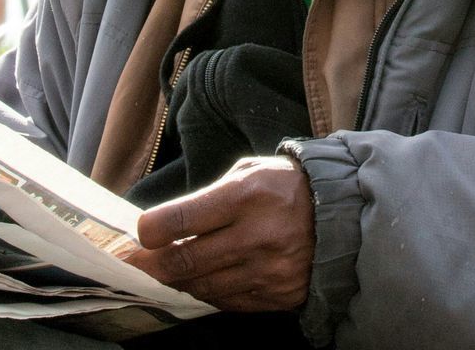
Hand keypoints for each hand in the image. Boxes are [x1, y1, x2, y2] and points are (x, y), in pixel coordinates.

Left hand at [125, 155, 314, 312]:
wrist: (340, 216)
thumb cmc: (284, 186)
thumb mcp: (248, 172)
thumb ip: (208, 198)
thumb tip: (166, 225)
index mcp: (246, 196)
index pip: (182, 219)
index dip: (151, 230)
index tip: (138, 234)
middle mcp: (255, 236)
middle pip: (184, 261)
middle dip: (152, 264)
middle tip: (135, 263)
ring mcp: (265, 272)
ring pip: (202, 286)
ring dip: (178, 280)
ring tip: (166, 270)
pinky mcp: (274, 296)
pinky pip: (227, 302)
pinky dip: (209, 292)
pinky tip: (201, 279)